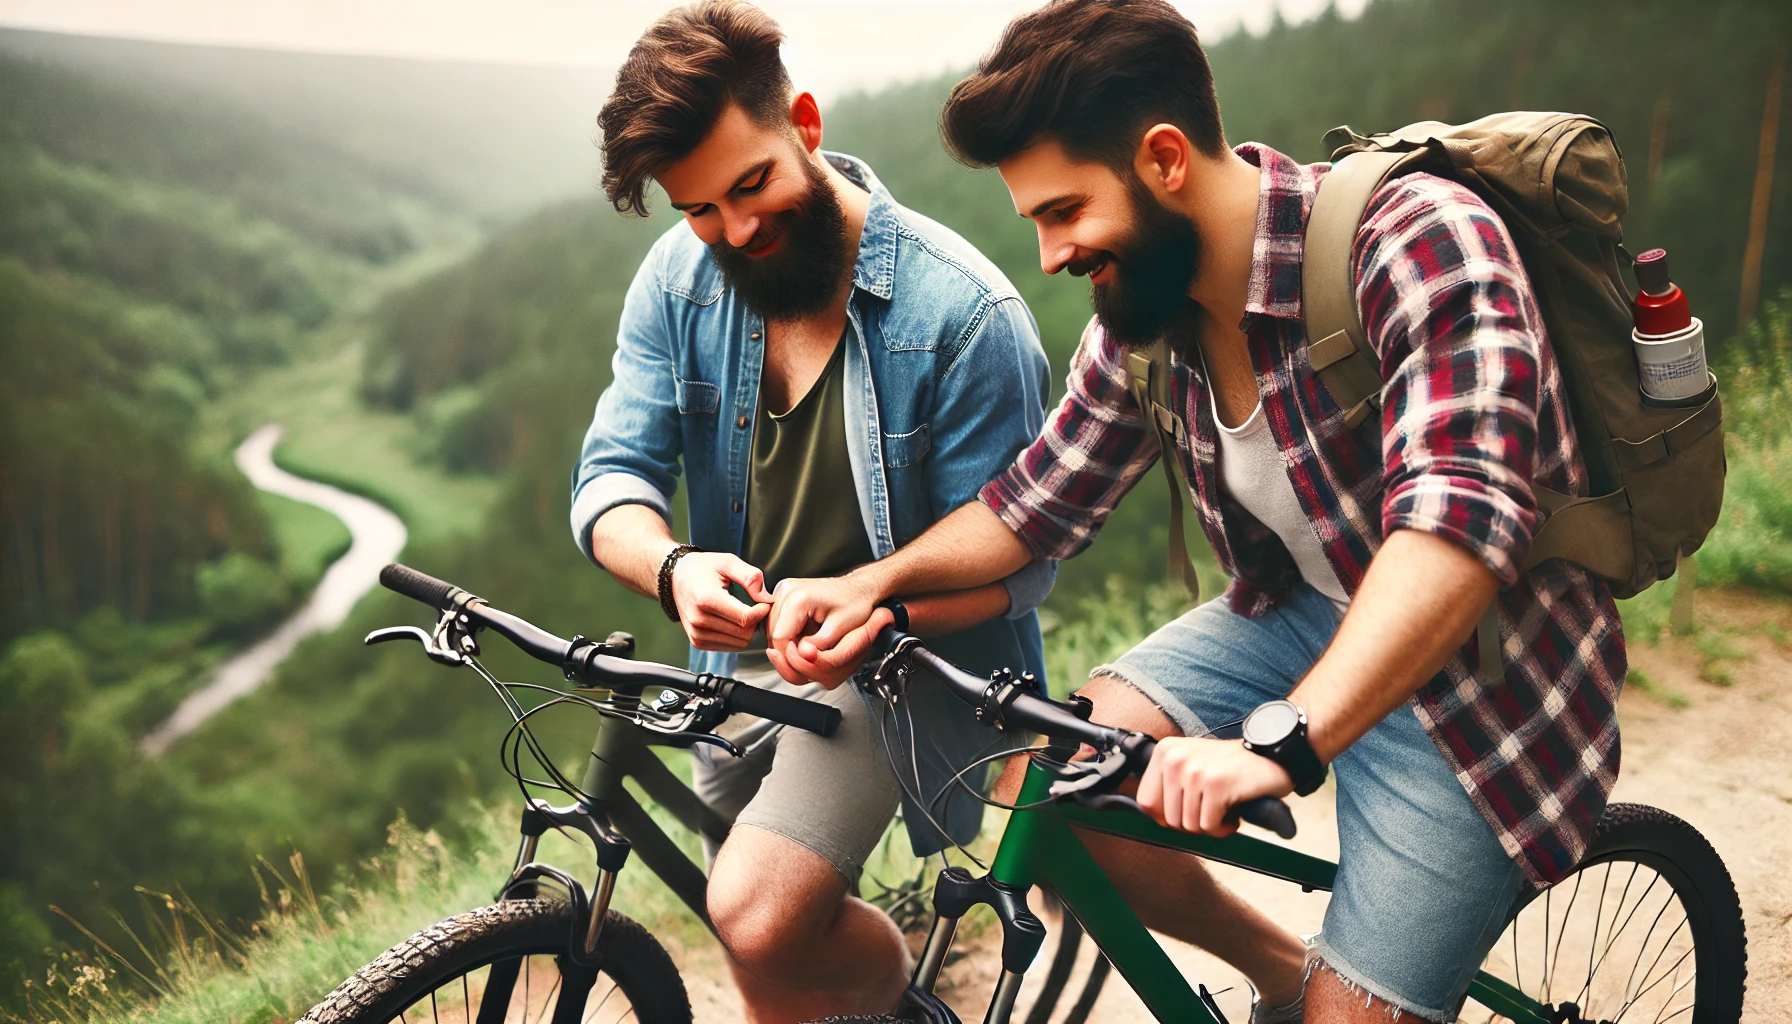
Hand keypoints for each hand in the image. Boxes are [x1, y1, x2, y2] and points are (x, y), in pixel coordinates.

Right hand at [671, 552, 772, 650]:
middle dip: (757, 621)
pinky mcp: (697, 642)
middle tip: (757, 606)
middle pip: (744, 633)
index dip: (762, 611)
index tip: (765, 602)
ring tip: (745, 612)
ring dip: (748, 630)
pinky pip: (730, 647)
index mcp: (706, 599)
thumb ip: (750, 577)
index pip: (745, 618)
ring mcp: (697, 634)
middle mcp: (699, 620)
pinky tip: (734, 621)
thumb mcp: (728, 562)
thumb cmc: (703, 569)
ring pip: (739, 644)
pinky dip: (738, 637)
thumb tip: (767, 599)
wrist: (675, 578)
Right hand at [765, 573, 882, 661]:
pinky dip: (785, 633)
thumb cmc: (855, 604)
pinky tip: (801, 636)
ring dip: (785, 643)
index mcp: (798, 598)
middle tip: (807, 658)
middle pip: (771, 633)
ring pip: (770, 628)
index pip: (779, 638)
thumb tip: (802, 655)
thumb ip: (819, 644)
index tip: (804, 661)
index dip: (790, 656)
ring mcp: (782, 590)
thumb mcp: (840, 628)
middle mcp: (786, 590)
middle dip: (787, 651)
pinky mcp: (783, 594)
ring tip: (806, 647)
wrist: (858, 588)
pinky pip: (775, 621)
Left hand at [1136, 737, 1293, 835]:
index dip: (1166, 817)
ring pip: (1189, 825)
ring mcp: (1195, 771)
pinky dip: (1223, 827)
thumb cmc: (1228, 767)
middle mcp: (1176, 759)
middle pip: (1168, 819)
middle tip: (1211, 809)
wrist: (1270, 756)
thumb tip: (1150, 817)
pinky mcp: (1216, 785)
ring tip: (1223, 807)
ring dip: (1210, 825)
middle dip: (1192, 823)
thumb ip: (1167, 786)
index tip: (1186, 812)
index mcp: (1164, 752)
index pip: (1146, 802)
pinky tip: (1233, 812)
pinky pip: (1209, 826)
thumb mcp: (1190, 766)